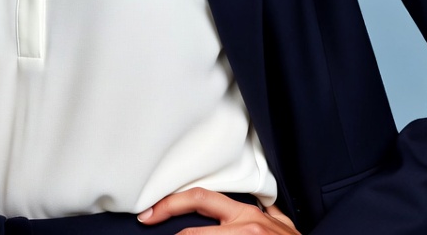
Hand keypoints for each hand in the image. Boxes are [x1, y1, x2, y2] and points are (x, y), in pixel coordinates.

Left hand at [138, 188, 298, 232]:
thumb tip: (256, 206)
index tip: (149, 212)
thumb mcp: (280, 226)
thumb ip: (264, 215)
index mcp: (246, 216)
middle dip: (166, 212)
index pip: (201, 199)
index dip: (171, 203)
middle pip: (195, 213)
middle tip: (146, 219)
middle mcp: (245, 226)